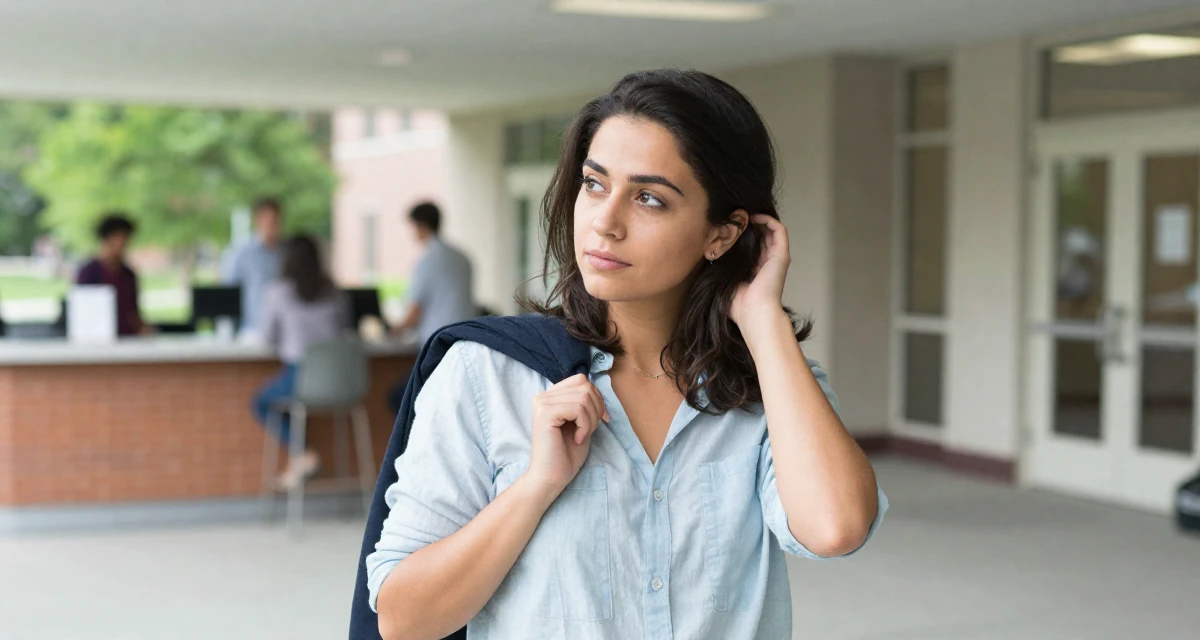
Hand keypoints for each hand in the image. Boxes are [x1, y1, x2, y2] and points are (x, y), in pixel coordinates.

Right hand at [526, 374, 608, 493]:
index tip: (601, 418)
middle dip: (596, 408)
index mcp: (550, 396)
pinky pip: (578, 408)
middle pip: (585, 385)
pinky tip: (577, 439)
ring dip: (591, 419)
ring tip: (582, 435)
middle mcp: (543, 396)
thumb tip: (597, 389)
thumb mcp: (581, 422)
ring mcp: (542, 403)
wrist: (552, 477)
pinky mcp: (545, 413)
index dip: (597, 397)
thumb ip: (585, 403)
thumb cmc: (567, 454)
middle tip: (589, 430)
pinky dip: (585, 425)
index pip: (581, 379)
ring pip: (584, 396)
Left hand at [731, 214, 789, 330]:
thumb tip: (708, 250)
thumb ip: (720, 266)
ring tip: (744, 213)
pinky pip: (779, 230)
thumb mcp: (724, 280)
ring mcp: (776, 258)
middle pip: (761, 235)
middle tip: (736, 214)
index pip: (751, 245)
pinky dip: (768, 220)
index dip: (741, 233)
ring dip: (758, 219)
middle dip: (749, 223)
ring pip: (770, 230)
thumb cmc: (738, 303)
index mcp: (755, 269)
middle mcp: (767, 262)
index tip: (728, 224)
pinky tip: (754, 217)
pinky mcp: (782, 254)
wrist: (753, 312)